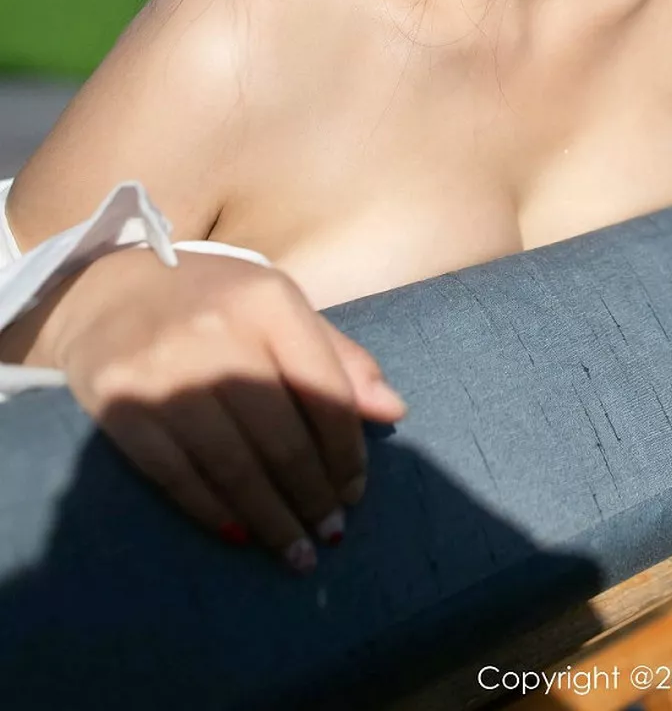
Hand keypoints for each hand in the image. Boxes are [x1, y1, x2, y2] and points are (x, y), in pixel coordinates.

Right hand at [40, 245, 407, 573]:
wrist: (105, 290)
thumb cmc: (212, 300)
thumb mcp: (277, 304)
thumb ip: (336, 356)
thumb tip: (394, 410)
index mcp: (268, 303)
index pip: (325, 391)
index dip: (347, 452)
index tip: (355, 492)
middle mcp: (220, 335)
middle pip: (282, 439)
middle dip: (314, 496)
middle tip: (330, 534)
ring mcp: (167, 374)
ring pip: (235, 468)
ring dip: (272, 520)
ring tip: (296, 553)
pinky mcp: (123, 408)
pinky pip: (179, 477)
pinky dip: (215, 512)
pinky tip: (240, 536)